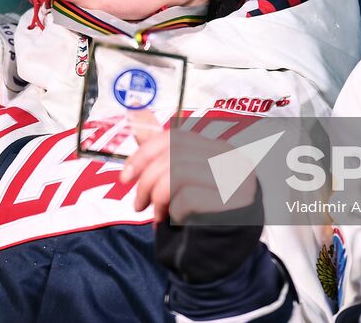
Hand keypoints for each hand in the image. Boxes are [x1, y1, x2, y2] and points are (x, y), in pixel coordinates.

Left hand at [123, 115, 257, 223]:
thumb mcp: (178, 177)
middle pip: (173, 155)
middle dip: (146, 181)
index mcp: (217, 148)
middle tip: (138, 204)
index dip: (144, 154)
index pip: (174, 137)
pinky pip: (188, 198)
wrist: (224, 249)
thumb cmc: (199, 210)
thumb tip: (136, 112)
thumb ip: (159, 148)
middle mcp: (231, 159)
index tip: (125, 176)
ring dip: (157, 199)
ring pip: (177, 175)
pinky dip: (172, 211)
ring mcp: (235, 180)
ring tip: (156, 215)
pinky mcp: (233, 204)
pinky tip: (173, 221)